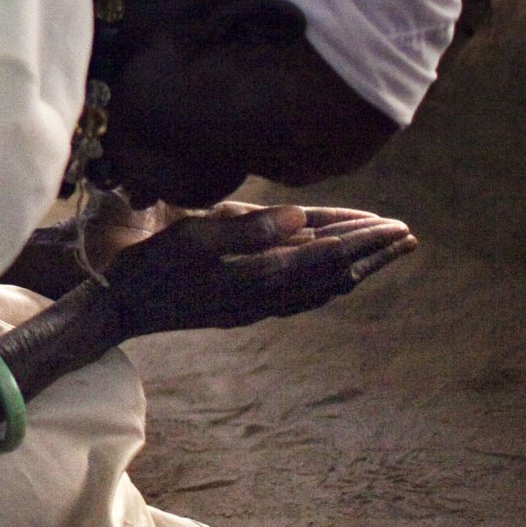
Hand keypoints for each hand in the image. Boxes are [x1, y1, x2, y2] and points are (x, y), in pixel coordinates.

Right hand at [102, 204, 417, 339]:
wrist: (118, 308)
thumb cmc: (148, 266)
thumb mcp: (193, 237)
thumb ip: (247, 227)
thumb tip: (301, 217)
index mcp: (257, 278)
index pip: (326, 257)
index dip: (364, 241)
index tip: (397, 226)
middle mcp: (264, 298)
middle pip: (333, 277)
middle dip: (371, 255)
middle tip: (407, 238)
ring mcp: (254, 308)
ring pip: (320, 290)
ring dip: (355, 270)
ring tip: (381, 254)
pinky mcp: (242, 309)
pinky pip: (300, 297)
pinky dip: (327, 283)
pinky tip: (330, 278)